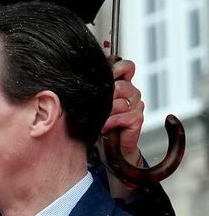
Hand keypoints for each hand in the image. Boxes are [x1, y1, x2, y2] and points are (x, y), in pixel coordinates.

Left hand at [101, 57, 144, 184]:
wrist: (111, 149)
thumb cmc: (101, 124)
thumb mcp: (96, 104)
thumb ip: (95, 90)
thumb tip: (79, 79)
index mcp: (123, 84)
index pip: (127, 67)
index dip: (117, 68)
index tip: (104, 75)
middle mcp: (131, 93)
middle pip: (121, 85)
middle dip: (105, 96)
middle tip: (96, 106)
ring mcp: (136, 105)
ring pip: (119, 102)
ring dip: (105, 112)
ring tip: (98, 119)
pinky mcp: (137, 119)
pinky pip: (122, 116)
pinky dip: (109, 123)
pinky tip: (104, 127)